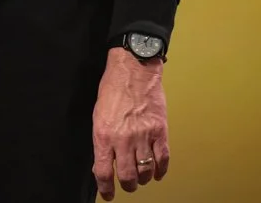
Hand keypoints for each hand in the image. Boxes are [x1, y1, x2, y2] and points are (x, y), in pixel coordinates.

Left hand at [92, 48, 170, 198]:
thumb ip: (102, 139)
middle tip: (127, 186)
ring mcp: (144, 136)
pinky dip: (160, 171)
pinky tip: (157, 173)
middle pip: (127, 176)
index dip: (106, 187)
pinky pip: (163, 160)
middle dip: (127, 186)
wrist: (133, 71)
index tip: (108, 194)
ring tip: (140, 178)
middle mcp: (123, 138)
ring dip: (143, 179)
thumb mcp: (97, 115)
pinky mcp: (160, 132)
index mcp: (103, 134)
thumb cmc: (112, 89)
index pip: (103, 171)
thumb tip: (103, 161)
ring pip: (146, 171)